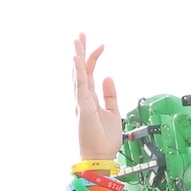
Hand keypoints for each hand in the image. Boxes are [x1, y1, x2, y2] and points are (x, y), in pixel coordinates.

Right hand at [73, 33, 121, 165]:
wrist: (101, 156)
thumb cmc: (104, 139)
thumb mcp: (112, 112)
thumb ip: (110, 95)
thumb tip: (109, 78)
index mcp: (90, 99)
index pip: (90, 73)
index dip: (94, 58)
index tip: (101, 45)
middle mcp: (84, 98)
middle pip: (81, 70)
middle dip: (81, 51)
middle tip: (81, 34)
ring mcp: (82, 101)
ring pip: (78, 74)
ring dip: (78, 57)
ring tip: (77, 40)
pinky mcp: (83, 107)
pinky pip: (80, 85)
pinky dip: (78, 72)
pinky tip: (77, 59)